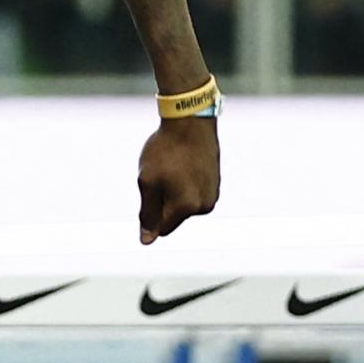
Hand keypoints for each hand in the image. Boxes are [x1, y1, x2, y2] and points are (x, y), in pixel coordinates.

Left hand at [138, 118, 219, 244]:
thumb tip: (147, 240)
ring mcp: (212, 194)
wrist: (190, 122)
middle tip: (161, 175)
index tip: (149, 189)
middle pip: (174, 218)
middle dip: (163, 202)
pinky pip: (194, 193)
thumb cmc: (165, 150)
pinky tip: (183, 164)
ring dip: (174, 193)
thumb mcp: (147, 182)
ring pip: (184, 205)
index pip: (161, 229)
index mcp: (185, 207)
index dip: (150, 213)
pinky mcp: (216, 184)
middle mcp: (203, 206)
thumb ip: (147, 214)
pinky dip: (185, 184)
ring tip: (173, 167)